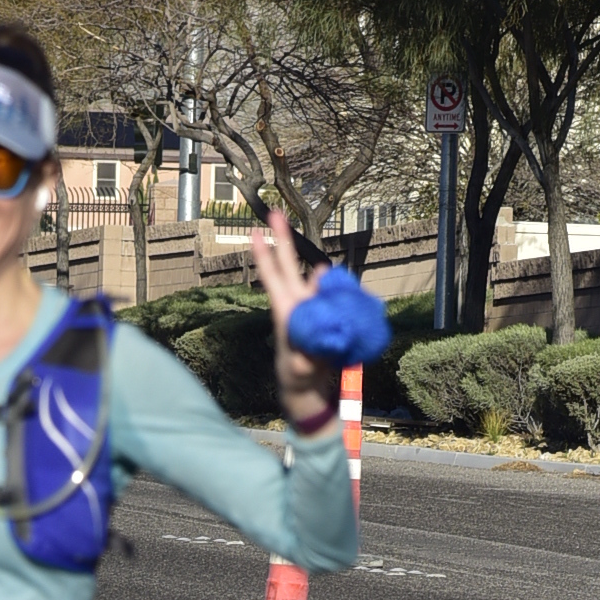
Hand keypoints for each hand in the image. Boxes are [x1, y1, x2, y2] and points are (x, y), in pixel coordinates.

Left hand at [248, 206, 330, 423]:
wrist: (307, 387)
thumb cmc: (299, 377)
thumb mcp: (300, 369)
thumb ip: (304, 358)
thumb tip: (308, 352)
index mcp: (286, 311)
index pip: (273, 278)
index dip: (265, 255)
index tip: (256, 231)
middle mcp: (296, 304)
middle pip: (289, 266)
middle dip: (284, 239)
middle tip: (275, 212)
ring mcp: (310, 309)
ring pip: (313, 279)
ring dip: (320, 270)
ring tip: (326, 270)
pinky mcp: (323, 317)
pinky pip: (330, 295)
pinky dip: (337, 288)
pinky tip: (342, 288)